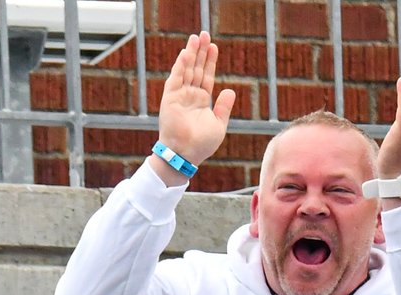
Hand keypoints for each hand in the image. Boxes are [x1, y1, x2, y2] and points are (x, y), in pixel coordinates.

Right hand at [152, 32, 235, 181]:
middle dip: (200, 52)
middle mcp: (190, 96)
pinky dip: (180, 65)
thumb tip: (230, 90)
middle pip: (196, 68)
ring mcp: (179, 96)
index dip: (210, 61)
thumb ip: (224, 107)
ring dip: (191, 53)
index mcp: (202, 102)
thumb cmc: (201, 144)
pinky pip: (176, 78)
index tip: (214, 46)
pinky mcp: (170, 98)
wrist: (185, 154)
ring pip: (186, 70)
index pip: (206, 76)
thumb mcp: (218, 124)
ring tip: (196, 37)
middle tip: (204, 34)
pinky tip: (186, 52)